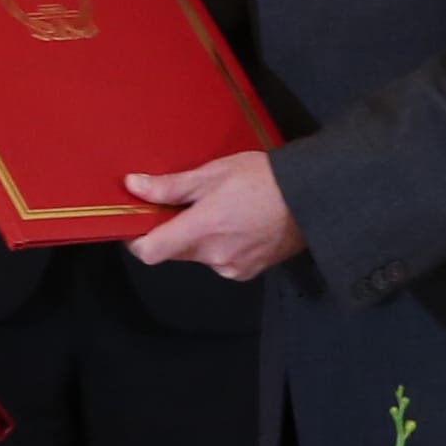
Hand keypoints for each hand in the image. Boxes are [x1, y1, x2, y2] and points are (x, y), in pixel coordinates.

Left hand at [124, 149, 302, 280]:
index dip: (137, 239)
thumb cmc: (263, 178)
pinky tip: (237, 225)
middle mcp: (213, 256)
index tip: (139, 221)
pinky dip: (219, 246)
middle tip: (186, 204)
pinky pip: (220, 262)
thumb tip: (133, 187)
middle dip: (173, 231)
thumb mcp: (213, 173)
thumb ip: (171, 186)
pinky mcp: (247, 272)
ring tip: (219, 210)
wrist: (311, 197)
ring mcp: (231, 268)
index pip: (150, 252)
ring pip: (197, 256)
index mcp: (201, 230)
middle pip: (173, 252)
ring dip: (198, 238)